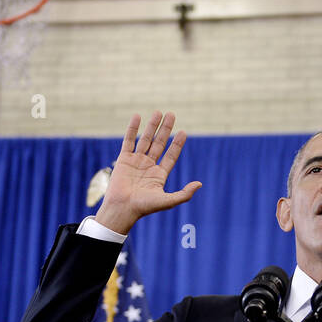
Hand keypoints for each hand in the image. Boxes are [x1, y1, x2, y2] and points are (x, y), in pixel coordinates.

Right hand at [94, 110, 201, 234]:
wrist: (122, 208)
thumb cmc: (144, 207)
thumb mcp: (167, 201)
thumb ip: (184, 194)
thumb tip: (199, 184)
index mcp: (159, 175)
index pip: (171, 155)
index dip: (177, 144)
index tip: (183, 132)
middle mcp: (148, 166)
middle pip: (159, 144)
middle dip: (166, 129)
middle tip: (172, 115)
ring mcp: (136, 161)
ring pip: (145, 140)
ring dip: (152, 126)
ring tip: (158, 112)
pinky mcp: (123, 159)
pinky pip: (128, 140)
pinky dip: (132, 128)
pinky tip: (138, 116)